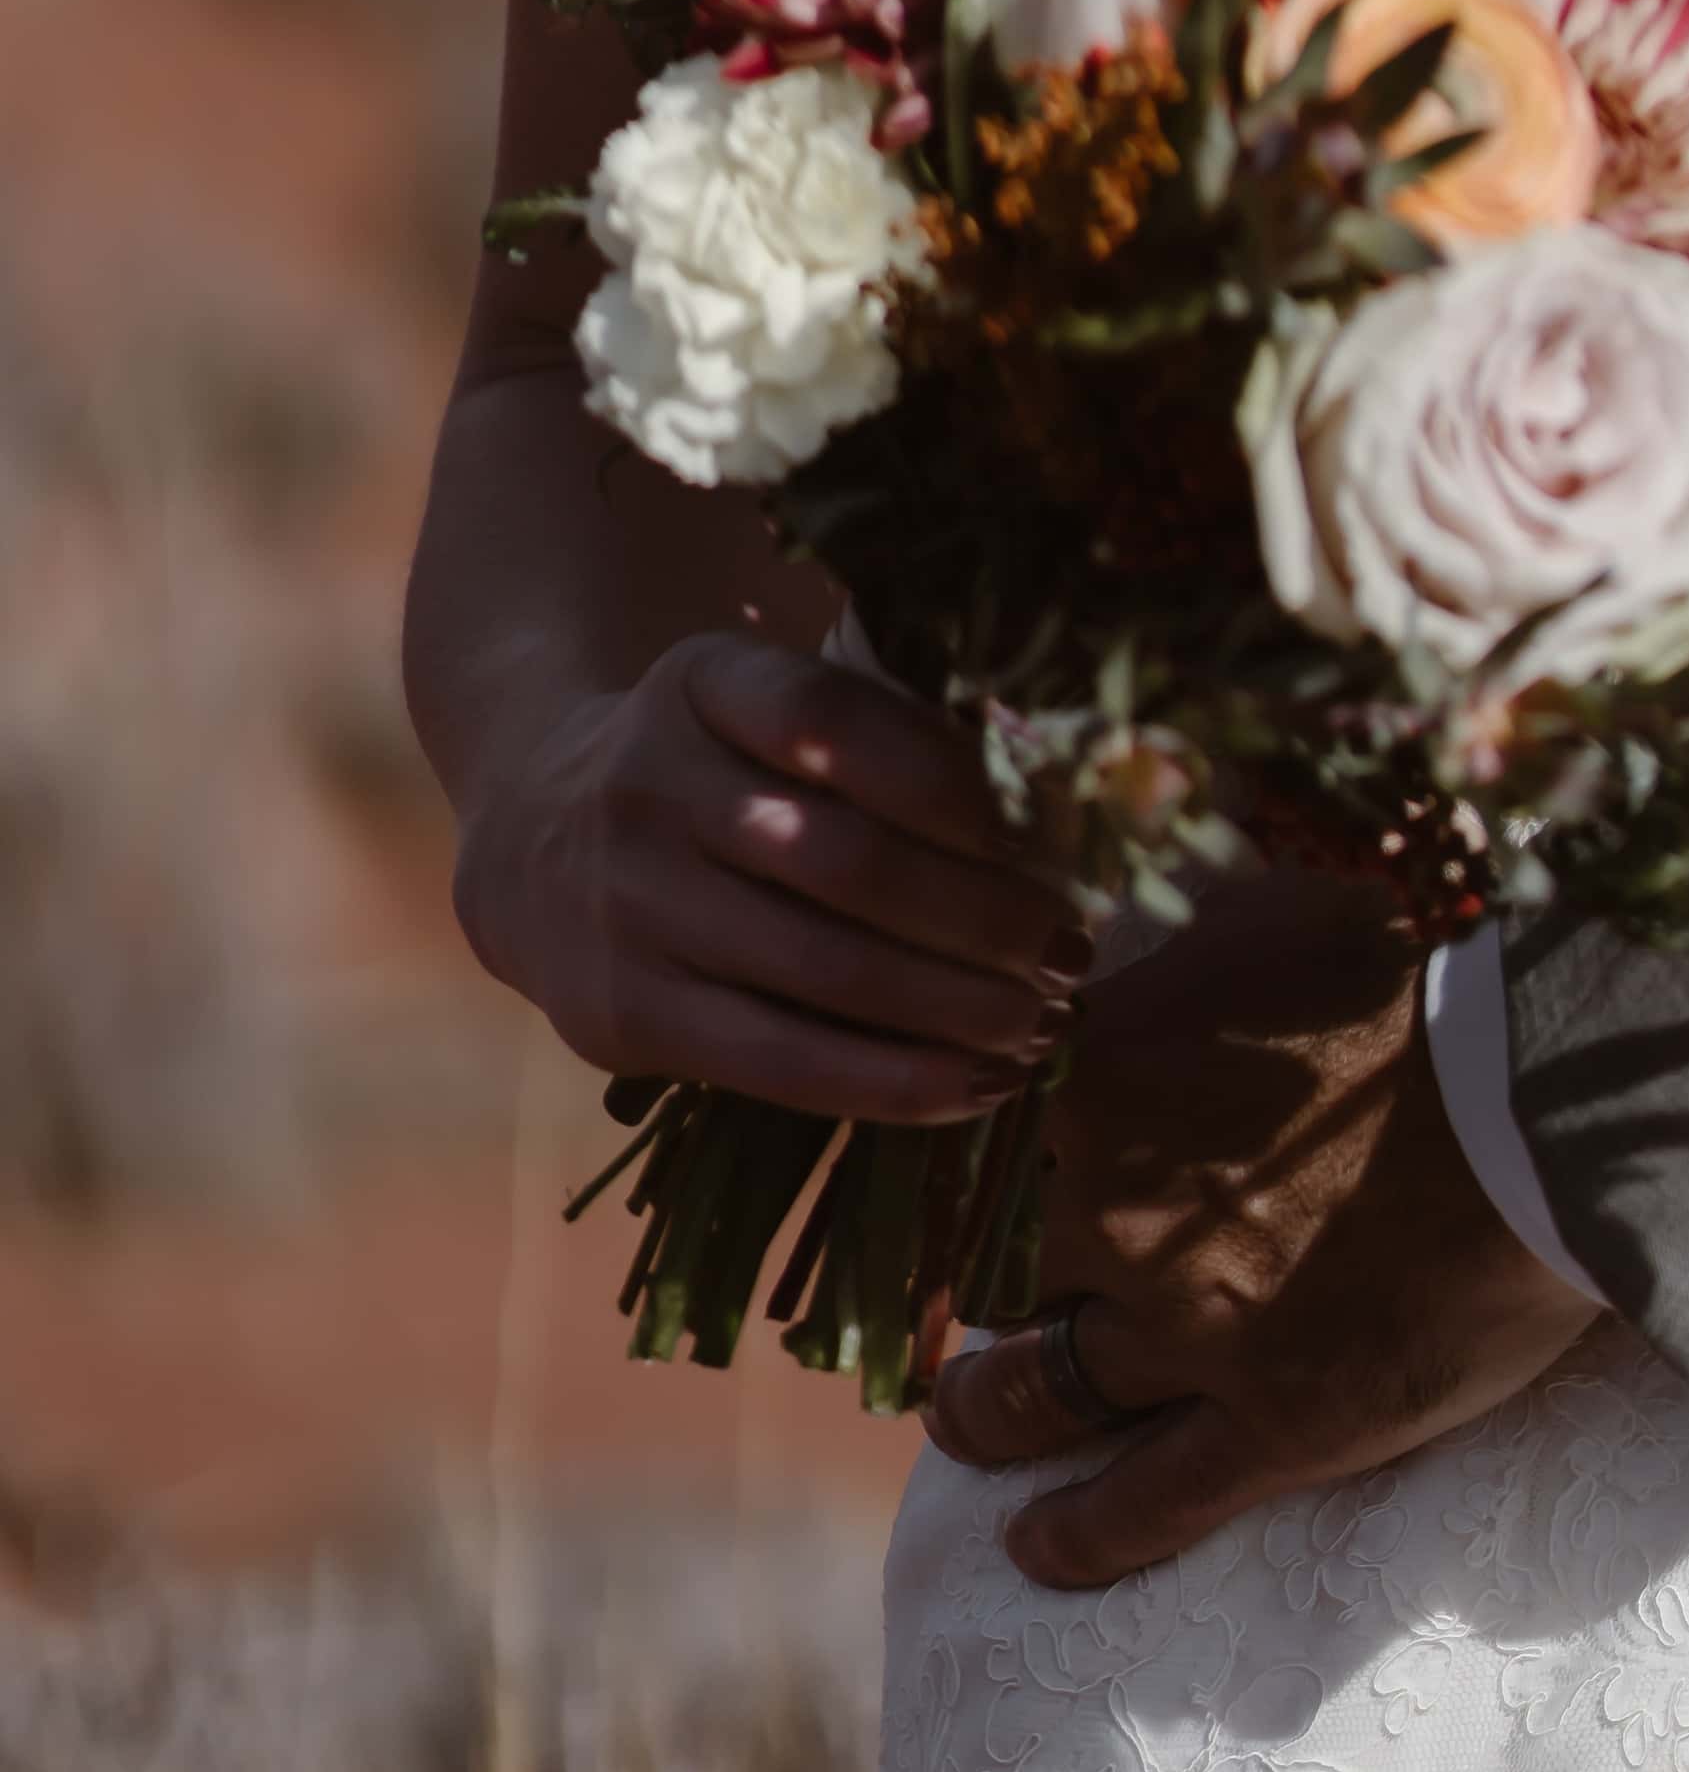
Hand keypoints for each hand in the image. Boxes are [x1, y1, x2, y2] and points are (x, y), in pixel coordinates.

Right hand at [451, 631, 1084, 1120]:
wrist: (530, 839)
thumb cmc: (710, 766)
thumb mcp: (758, 701)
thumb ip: (875, 730)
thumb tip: (1055, 808)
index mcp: (704, 683)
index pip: (838, 721)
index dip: (957, 782)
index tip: (1055, 833)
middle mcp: (652, 786)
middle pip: (849, 861)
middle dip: (986, 915)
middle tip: (1075, 946)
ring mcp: (630, 906)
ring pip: (825, 972)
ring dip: (956, 1009)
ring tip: (1044, 1024)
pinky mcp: (623, 1016)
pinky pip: (779, 1062)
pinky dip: (891, 1082)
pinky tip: (974, 1088)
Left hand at [926, 874, 1600, 1585]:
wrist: (1553, 1077)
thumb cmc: (1428, 959)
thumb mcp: (1273, 901)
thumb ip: (1178, 940)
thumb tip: (1131, 921)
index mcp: (1104, 1068)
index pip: (971, 1126)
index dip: (945, 1157)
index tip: (925, 1172)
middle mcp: (1117, 1206)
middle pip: (999, 1260)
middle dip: (974, 1278)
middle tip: (957, 1294)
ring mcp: (1188, 1329)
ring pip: (1037, 1390)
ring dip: (987, 1408)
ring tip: (965, 1414)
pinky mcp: (1272, 1425)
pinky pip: (1142, 1506)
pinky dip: (1077, 1536)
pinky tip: (1037, 1549)